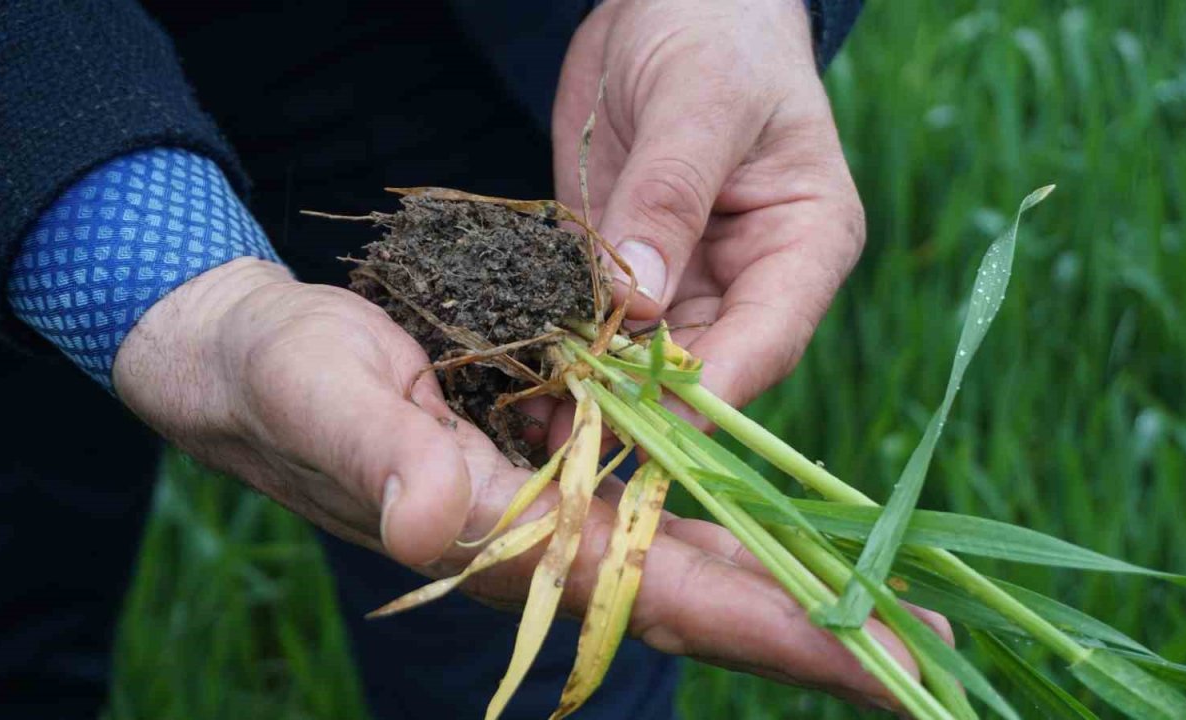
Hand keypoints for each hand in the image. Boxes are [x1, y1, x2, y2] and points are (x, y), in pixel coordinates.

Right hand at [114, 258, 945, 710]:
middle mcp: (547, 542)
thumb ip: (373, 452)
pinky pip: (664, 505)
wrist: (254, 357)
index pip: (658, 595)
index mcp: (506, 541)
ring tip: (895, 606)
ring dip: (791, 582)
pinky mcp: (557, 465)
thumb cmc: (278, 373)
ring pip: (694, 559)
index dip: (770, 626)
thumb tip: (429, 513)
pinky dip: (732, 522)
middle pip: (703, 597)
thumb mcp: (317, 389)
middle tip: (931, 651)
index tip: (876, 655)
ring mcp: (558, 508)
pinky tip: (788, 533)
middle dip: (816, 628)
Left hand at [553, 0, 864, 408]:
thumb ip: (671, 194)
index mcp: (805, 243)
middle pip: (706, 369)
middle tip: (571, 441)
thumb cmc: (715, 28)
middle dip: (641, 407)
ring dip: (597, 391)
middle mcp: (753, 278)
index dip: (709, 393)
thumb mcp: (699, 100)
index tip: (646, 426)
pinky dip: (570, 352)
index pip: (766, 337)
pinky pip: (603, 325)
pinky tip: (526, 377)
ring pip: (649, 361)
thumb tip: (639, 302)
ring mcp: (690, 279)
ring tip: (535, 422)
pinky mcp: (632, 270)